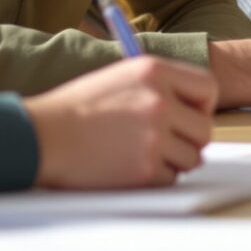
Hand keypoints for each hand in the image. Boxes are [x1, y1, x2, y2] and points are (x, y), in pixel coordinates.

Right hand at [23, 57, 216, 188]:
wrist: (43, 136)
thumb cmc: (76, 109)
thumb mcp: (119, 78)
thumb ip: (158, 88)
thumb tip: (194, 114)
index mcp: (153, 71)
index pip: (208, 87)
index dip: (202, 105)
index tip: (189, 115)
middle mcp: (159, 101)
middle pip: (204, 129)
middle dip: (190, 140)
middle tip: (167, 142)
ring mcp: (154, 136)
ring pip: (192, 158)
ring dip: (172, 160)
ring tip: (139, 152)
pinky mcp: (146, 169)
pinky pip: (170, 178)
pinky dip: (154, 177)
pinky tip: (126, 165)